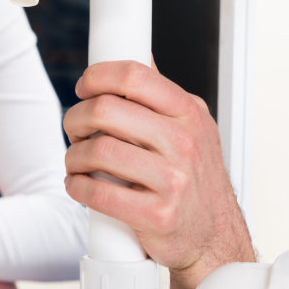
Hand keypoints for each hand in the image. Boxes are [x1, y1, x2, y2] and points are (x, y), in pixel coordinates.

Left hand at [63, 61, 253, 288]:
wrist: (214, 235)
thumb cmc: (196, 179)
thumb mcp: (192, 127)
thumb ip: (162, 95)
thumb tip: (141, 53)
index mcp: (189, 113)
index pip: (134, 76)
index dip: (97, 76)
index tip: (84, 87)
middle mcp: (184, 142)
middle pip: (106, 110)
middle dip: (76, 117)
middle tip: (75, 129)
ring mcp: (173, 180)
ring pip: (98, 151)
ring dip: (74, 156)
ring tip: (77, 162)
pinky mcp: (158, 215)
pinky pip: (100, 193)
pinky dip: (77, 187)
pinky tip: (79, 185)